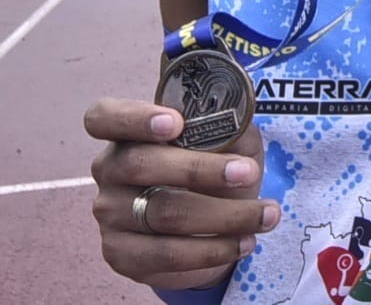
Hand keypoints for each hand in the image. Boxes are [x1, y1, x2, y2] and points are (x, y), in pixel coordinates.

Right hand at [86, 98, 276, 289]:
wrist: (210, 227)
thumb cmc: (216, 171)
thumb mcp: (229, 141)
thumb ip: (229, 125)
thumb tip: (237, 117)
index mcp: (127, 133)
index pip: (104, 117)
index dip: (135, 118)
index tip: (176, 123)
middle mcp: (110, 170)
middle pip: (140, 164)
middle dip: (199, 168)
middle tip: (247, 173)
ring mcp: (110, 214)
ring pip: (163, 214)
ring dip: (225, 215)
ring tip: (266, 214)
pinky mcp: (121, 254)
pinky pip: (168, 254)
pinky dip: (213, 249)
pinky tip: (243, 242)